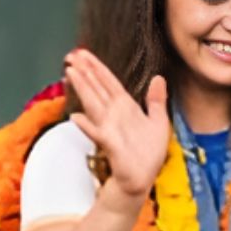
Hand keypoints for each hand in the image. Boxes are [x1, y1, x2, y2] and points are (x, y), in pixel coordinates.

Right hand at [63, 49, 171, 210]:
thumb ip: (157, 100)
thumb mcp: (159, 122)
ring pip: (94, 105)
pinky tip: (76, 117)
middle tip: (71, 56)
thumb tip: (158, 78)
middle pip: (97, 89)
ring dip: (83, 90)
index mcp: (126, 107)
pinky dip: (87, 126)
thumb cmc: (149, 152)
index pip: (109, 82)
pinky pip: (98, 134)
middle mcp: (114, 115)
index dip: (97, 67)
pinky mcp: (111, 146)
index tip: (83, 53)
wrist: (143, 177)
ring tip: (70, 74)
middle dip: (85, 72)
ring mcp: (110, 129)